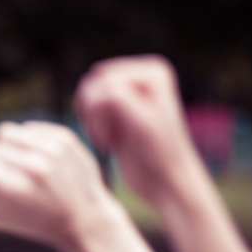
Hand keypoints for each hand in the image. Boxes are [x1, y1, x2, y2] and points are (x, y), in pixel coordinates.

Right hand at [0, 121, 125, 251]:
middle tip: (13, 178)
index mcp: (14, 188)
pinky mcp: (63, 138)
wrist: (84, 218)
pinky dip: (28, 141)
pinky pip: (28, 128)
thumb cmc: (36, 219)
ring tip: (21, 163)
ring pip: (7, 132)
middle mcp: (33, 166)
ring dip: (9, 147)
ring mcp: (51, 150)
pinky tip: (37, 156)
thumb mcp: (0, 214)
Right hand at [75, 55, 197, 203]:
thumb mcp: (140, 122)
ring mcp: (129, 89)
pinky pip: (87, 108)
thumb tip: (91, 87)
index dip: (102, 109)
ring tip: (109, 140)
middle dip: (94, 114)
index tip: (117, 135)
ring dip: (91, 122)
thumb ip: (116, 97)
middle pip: (92, 84)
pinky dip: (92, 127)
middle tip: (109, 138)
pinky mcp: (118, 107)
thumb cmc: (157, 154)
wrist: (165, 180)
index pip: (104, 80)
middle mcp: (142, 74)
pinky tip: (109, 142)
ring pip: (86, 96)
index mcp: (153, 71)